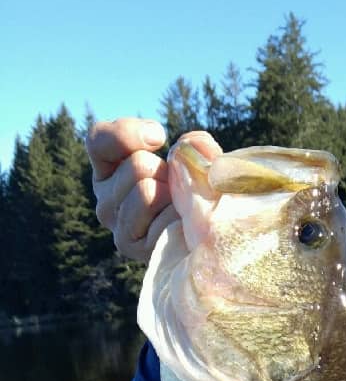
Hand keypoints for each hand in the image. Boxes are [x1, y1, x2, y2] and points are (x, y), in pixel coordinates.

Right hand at [86, 119, 221, 262]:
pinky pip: (159, 219)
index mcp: (110, 172)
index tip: (159, 137)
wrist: (211, 243)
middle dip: (167, 172)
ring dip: (175, 197)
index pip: (99, 139)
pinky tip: (181, 230)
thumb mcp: (196, 163)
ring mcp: (117, 228)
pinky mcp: (132, 248)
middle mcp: (105, 202)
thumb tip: (191, 144)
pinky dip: (178, 219)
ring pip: (145, 191)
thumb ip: (195, 146)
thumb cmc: (201, 197)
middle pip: (137, 165)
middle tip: (177, 192)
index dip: (127, 133)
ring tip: (180, 211)